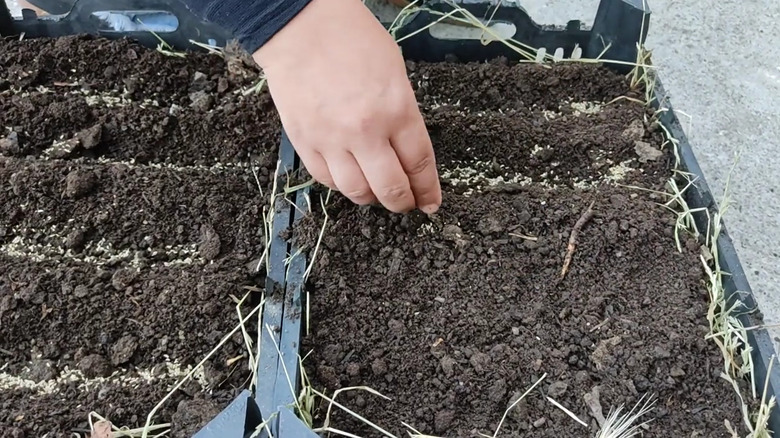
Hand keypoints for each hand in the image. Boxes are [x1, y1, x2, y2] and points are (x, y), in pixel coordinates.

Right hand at [252, 0, 440, 213]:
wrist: (300, 26)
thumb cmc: (351, 39)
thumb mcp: (395, 73)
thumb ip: (403, 114)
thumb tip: (406, 151)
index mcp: (396, 110)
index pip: (419, 164)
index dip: (428, 190)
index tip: (431, 202)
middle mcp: (365, 132)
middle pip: (390, 188)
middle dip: (403, 202)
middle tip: (406, 203)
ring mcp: (332, 140)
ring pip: (357, 192)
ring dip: (371, 198)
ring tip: (376, 193)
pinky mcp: (304, 142)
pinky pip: (326, 180)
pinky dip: (341, 185)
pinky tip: (349, 178)